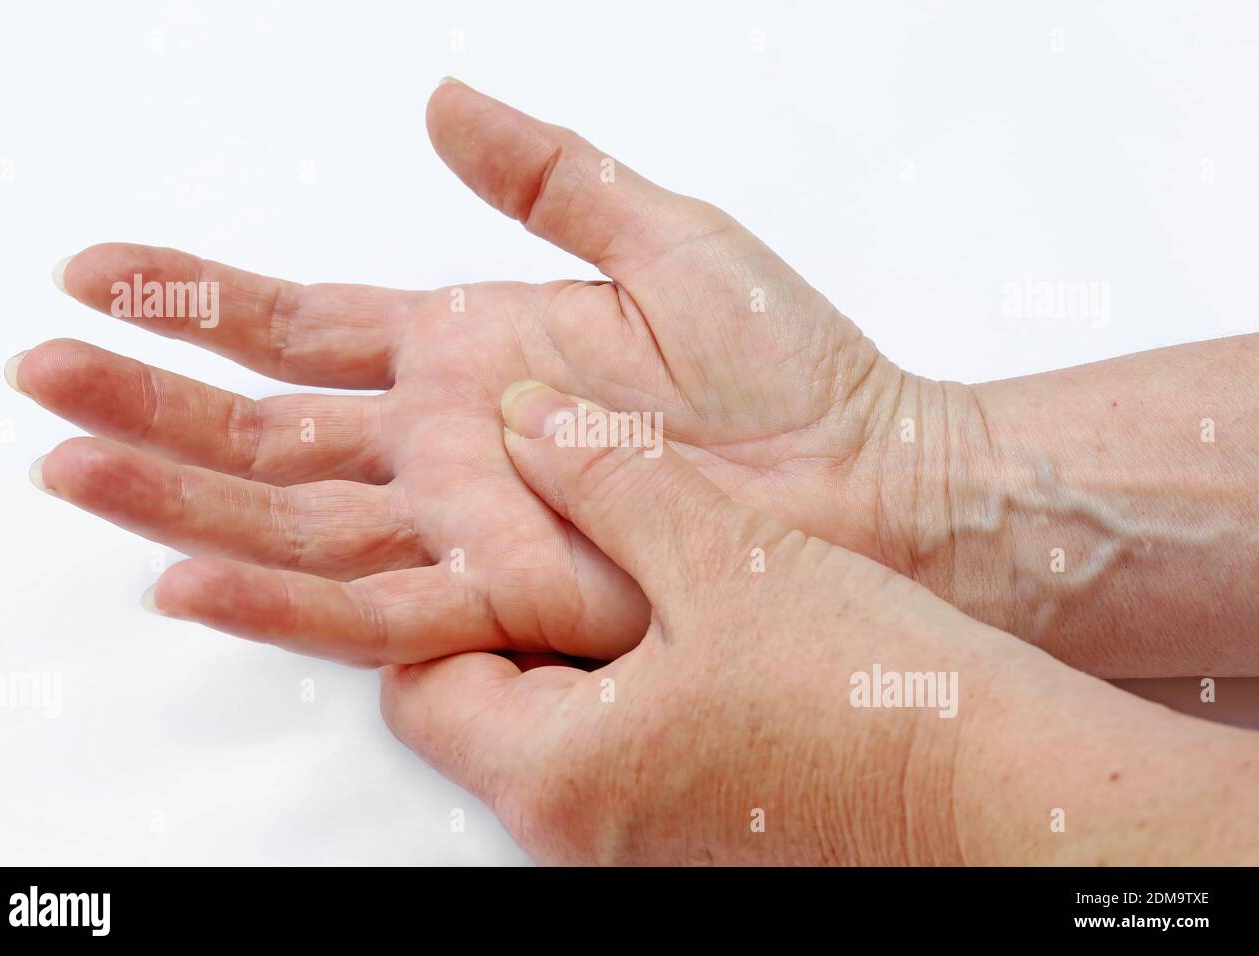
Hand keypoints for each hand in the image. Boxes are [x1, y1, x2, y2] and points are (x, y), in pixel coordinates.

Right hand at [13, 80, 923, 663]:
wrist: (867, 473)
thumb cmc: (785, 365)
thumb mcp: (659, 234)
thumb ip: (544, 175)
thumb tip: (442, 99)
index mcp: (467, 352)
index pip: (303, 324)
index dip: (199, 301)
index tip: (102, 272)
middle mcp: (445, 445)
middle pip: (268, 424)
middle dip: (150, 395)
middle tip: (38, 370)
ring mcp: (467, 523)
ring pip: (290, 516)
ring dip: (175, 487)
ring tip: (68, 457)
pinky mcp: (506, 595)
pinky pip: (369, 605)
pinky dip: (275, 595)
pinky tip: (187, 571)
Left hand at [376, 380, 1258, 864]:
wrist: (1005, 790)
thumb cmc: (873, 700)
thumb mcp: (722, 556)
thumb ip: (607, 475)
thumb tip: (529, 417)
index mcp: (557, 772)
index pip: (417, 683)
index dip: (434, 596)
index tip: (472, 530)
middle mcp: (581, 829)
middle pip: (478, 710)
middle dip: (494, 621)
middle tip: (535, 535)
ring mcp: (638, 842)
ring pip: (549, 732)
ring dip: (561, 651)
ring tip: (611, 568)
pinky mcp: (695, 836)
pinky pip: (618, 756)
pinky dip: (621, 691)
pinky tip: (679, 628)